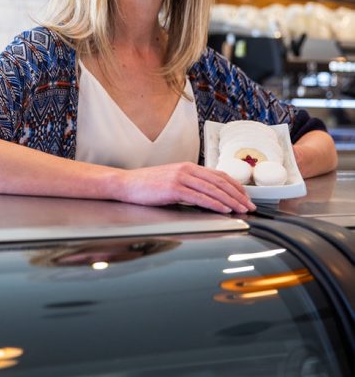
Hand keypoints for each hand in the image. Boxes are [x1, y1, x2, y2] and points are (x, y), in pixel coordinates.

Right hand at [118, 162, 255, 213]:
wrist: (127, 184)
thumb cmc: (147, 185)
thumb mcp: (172, 180)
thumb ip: (189, 184)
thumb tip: (208, 196)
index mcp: (188, 166)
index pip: (218, 175)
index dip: (235, 186)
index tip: (245, 197)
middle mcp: (187, 169)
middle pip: (219, 181)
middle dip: (238, 194)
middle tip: (250, 206)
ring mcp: (180, 178)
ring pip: (212, 189)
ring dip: (230, 200)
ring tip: (242, 210)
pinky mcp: (173, 189)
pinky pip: (199, 197)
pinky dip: (214, 204)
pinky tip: (224, 210)